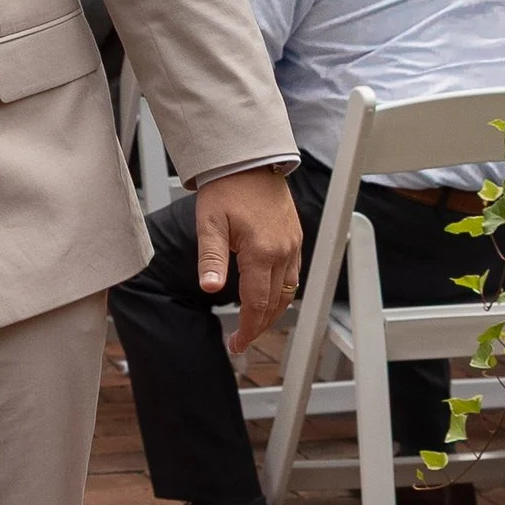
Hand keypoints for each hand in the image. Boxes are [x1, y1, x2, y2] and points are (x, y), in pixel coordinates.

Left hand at [196, 166, 303, 357]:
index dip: (247, 327)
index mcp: (262, 250)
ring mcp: (293, 244)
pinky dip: (282, 292)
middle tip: (242, 340)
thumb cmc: (226, 188)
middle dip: (259, 325)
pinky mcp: (295, 238)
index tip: (237, 343)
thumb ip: (211, 259)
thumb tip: (209, 288)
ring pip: (289, 292)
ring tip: (254, 324)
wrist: (248, 160)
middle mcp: (283, 251)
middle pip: (276, 303)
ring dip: (273, 312)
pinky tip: (268, 297)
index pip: (257, 302)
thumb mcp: (209, 223)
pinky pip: (294, 275)